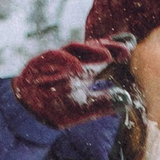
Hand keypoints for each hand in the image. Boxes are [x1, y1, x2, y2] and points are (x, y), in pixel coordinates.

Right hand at [13, 39, 130, 128]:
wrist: (29, 113)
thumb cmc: (58, 108)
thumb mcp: (85, 108)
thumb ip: (104, 103)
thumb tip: (126, 100)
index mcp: (84, 69)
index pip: (102, 54)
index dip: (115, 49)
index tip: (130, 48)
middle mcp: (71, 62)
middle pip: (91, 47)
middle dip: (108, 46)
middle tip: (124, 49)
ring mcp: (55, 61)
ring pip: (73, 49)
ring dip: (90, 51)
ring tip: (107, 55)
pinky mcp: (39, 63)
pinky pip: (53, 57)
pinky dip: (65, 61)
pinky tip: (78, 67)